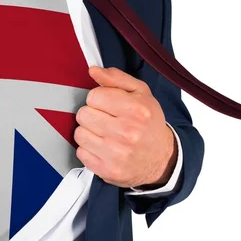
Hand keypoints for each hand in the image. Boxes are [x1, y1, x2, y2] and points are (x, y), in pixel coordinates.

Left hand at [74, 66, 176, 187]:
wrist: (162, 159)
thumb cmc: (148, 123)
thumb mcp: (140, 93)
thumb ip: (116, 78)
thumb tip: (93, 70)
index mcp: (136, 110)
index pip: (94, 96)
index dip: (98, 99)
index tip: (108, 105)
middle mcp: (127, 132)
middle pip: (83, 114)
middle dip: (92, 115)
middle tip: (106, 120)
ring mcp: (116, 154)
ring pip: (79, 134)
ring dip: (88, 133)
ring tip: (104, 134)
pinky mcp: (107, 170)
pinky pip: (80, 153)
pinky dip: (89, 150)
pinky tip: (103, 148)